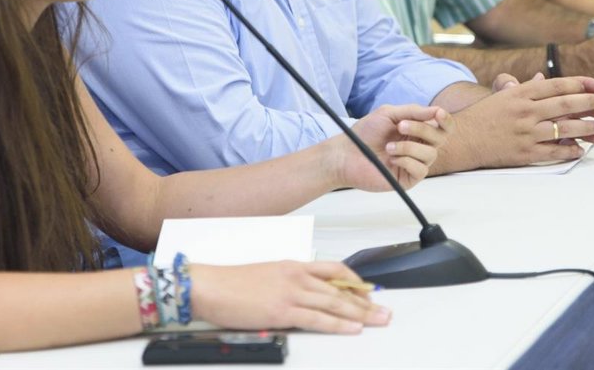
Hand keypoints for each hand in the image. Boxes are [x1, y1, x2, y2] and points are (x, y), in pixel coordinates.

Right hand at [190, 261, 389, 333]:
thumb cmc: (231, 283)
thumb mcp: (266, 274)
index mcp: (293, 265)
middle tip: (384, 310)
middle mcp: (296, 275)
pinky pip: (318, 318)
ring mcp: (291, 292)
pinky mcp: (282, 310)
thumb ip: (288, 282)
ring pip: (335, 303)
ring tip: (378, 320)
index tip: (368, 291)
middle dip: (366, 301)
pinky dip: (338, 324)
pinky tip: (352, 327)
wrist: (209, 285)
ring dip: (360, 313)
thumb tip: (304, 296)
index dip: (355, 281)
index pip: (334, 270)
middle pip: (340, 288)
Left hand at [342, 105, 452, 191]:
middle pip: (440, 138)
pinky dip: (407, 161)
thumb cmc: (365, 133)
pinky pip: (421, 169)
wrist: (347, 154)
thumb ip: (413, 112)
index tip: (438, 114)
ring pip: (431, 154)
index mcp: (417, 130)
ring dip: (409, 147)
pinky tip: (392, 159)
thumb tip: (437, 110)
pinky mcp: (409, 178)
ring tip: (389, 147)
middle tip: (400, 126)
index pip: (442, 126)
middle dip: (422, 129)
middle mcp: (419, 146)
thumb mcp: (388, 114)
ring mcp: (415, 163)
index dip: (445, 120)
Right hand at [456, 75, 593, 167]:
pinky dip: (569, 150)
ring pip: (564, 128)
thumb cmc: (481, 116)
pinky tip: (580, 149)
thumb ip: (525, 87)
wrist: (462, 139)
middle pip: (565, 105)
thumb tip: (544, 79)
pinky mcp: (525, 152)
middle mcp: (525, 111)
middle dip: (590, 104)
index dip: (580, 84)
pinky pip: (553, 151)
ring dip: (585, 128)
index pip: (556, 85)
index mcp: (519, 93)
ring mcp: (526, 132)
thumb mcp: (503, 95)